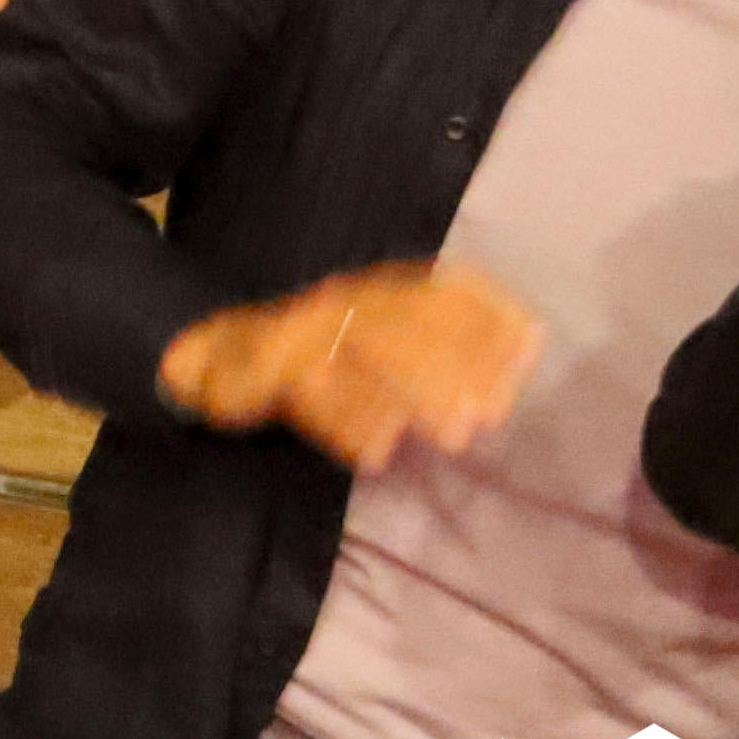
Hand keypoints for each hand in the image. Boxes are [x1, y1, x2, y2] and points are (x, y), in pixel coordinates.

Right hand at [155, 260, 542, 471]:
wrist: (205, 354)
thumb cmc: (311, 352)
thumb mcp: (377, 333)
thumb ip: (440, 339)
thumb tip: (532, 339)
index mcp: (375, 289)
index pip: (440, 285)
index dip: (488, 310)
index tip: (531, 344)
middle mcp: (342, 302)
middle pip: (408, 323)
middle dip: (456, 365)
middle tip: (493, 414)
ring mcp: (301, 333)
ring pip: (364, 353)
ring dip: (414, 392)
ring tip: (454, 435)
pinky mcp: (261, 369)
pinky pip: (311, 394)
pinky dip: (346, 423)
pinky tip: (380, 453)